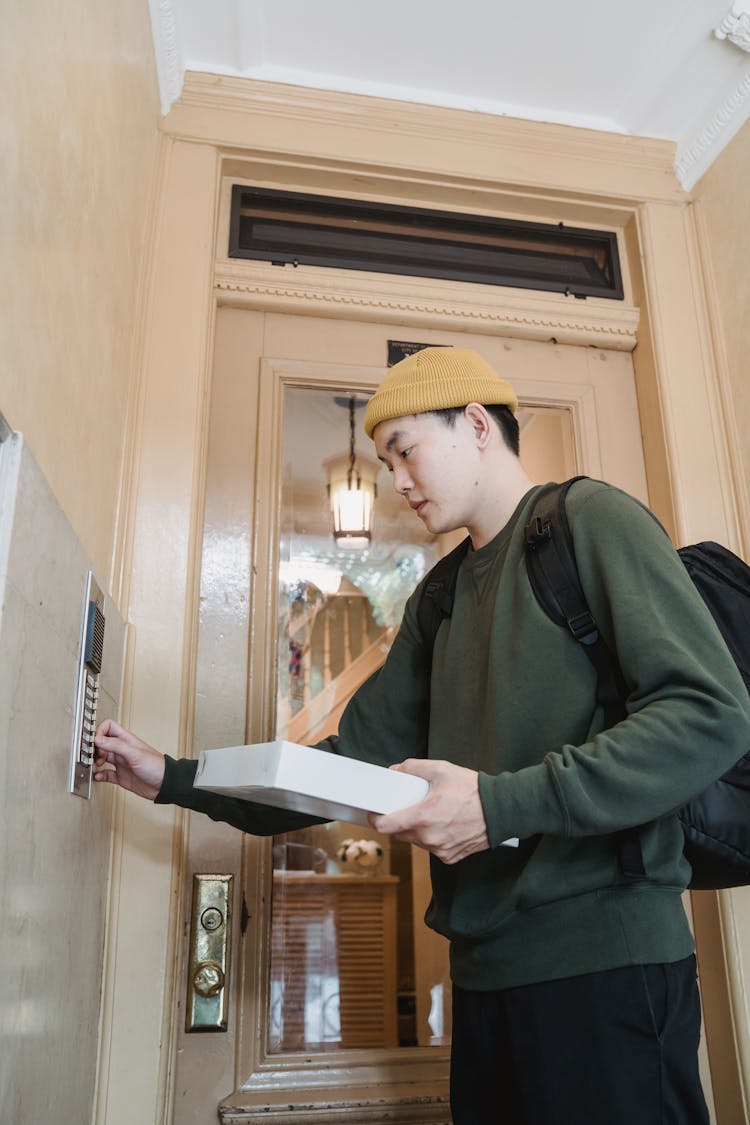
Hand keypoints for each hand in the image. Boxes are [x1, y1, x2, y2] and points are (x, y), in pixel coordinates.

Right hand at [93, 719, 165, 800]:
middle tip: (94, 754)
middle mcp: (123, 750)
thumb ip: (116, 745)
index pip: (109, 727)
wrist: (165, 785)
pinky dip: (100, 775)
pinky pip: (106, 774)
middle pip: (103, 743)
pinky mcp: (121, 776)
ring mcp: (122, 763)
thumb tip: (99, 739)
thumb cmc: (156, 766)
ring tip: (96, 764)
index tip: (95, 741)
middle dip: (95, 747)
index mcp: (127, 740)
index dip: (100, 731)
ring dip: (96, 760)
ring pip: (103, 758)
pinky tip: (99, 776)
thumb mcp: (135, 753)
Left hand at [369, 759, 488, 864]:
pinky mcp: (450, 857)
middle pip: (398, 834)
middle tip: (406, 805)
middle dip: (398, 820)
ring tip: (429, 813)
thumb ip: (413, 768)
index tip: (375, 811)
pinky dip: (432, 838)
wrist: (501, 810)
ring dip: (415, 829)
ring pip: (415, 841)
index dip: (375, 818)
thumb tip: (395, 771)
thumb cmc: (473, 790)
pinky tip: (443, 824)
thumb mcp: (441, 769)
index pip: (384, 826)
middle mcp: (429, 838)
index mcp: (423, 817)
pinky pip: (431, 848)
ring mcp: (440, 850)